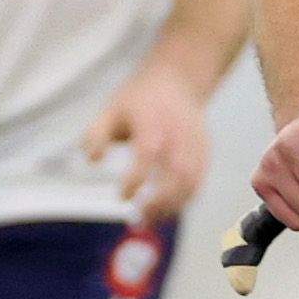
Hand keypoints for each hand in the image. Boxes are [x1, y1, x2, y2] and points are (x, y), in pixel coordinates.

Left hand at [83, 61, 209, 219]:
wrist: (177, 80)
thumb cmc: (139, 99)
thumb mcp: (110, 109)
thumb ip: (96, 134)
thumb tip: (93, 160)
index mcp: (153, 120)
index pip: (148, 152)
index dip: (136, 178)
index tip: (121, 195)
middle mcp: (178, 133)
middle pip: (178, 172)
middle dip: (159, 201)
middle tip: (138, 216)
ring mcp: (195, 143)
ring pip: (192, 181)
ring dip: (172, 206)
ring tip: (149, 219)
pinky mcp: (205, 152)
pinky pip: (199, 181)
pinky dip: (183, 200)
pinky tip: (165, 210)